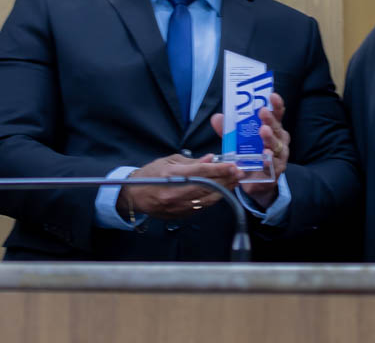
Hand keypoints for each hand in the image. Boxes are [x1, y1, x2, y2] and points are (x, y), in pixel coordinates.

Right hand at [117, 153, 240, 220]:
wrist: (134, 196)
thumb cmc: (150, 175)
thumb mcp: (169, 161)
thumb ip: (191, 161)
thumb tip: (211, 159)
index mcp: (172, 175)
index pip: (201, 172)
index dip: (219, 169)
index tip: (233, 166)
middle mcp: (175, 193)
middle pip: (208, 186)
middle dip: (226, 180)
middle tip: (239, 173)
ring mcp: (178, 206)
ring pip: (208, 199)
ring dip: (224, 190)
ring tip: (234, 182)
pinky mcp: (180, 215)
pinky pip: (202, 207)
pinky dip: (213, 199)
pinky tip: (221, 192)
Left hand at [211, 92, 288, 208]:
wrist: (255, 181)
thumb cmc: (251, 155)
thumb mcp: (238, 140)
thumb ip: (229, 130)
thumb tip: (217, 117)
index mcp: (273, 129)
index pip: (277, 115)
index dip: (276, 105)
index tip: (272, 95)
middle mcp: (279, 140)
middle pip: (276, 128)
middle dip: (269, 119)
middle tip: (263, 112)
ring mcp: (279, 155)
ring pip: (276, 146)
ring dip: (269, 139)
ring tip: (263, 132)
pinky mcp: (275, 170)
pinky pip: (273, 165)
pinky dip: (269, 161)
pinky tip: (265, 157)